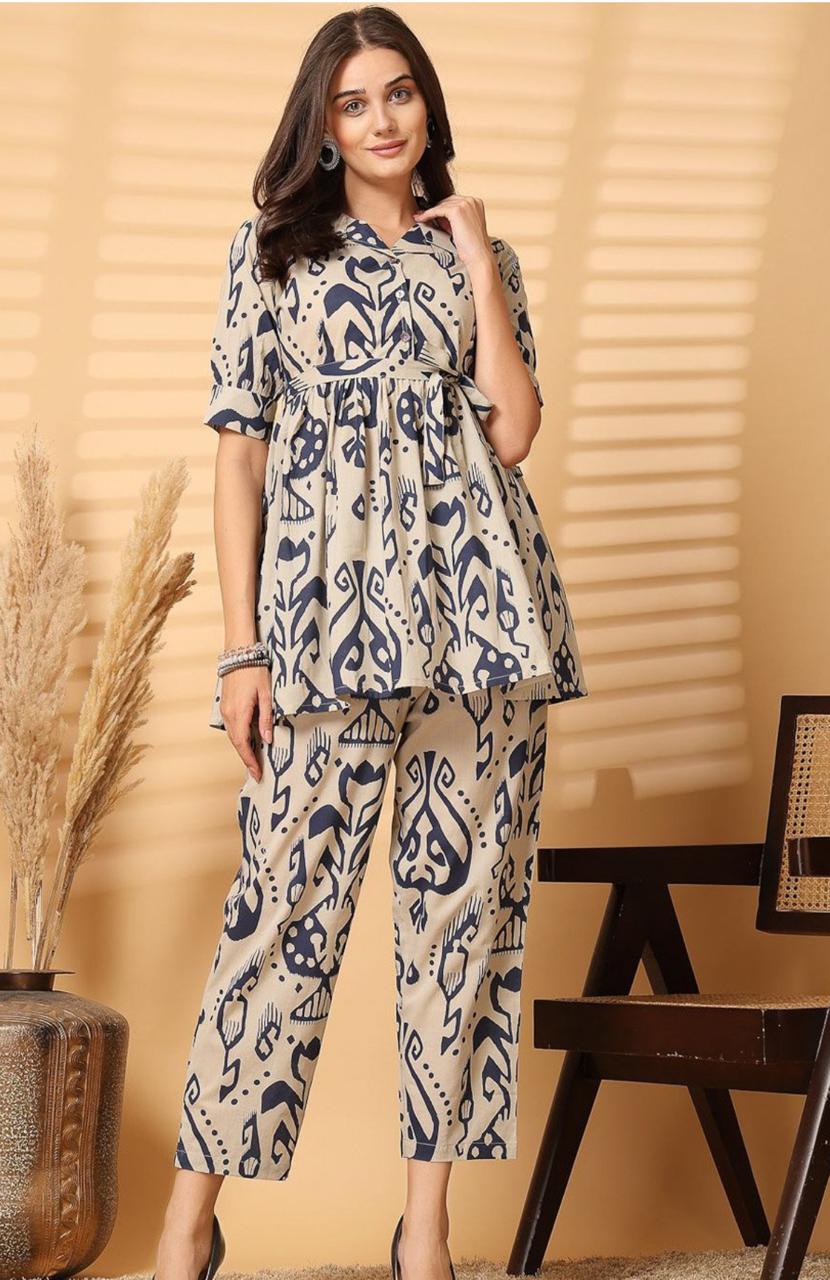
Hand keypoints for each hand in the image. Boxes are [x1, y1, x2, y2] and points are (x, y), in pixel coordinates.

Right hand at [219, 665, 272, 780]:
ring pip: (233, 736)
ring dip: (242, 749)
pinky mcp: (225, 705)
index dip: (249, 760)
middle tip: (257, 772)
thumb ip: (266, 718)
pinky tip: (248, 741)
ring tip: (254, 760)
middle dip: (246, 758)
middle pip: (237, 743)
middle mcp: (228, 714)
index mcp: (239, 713)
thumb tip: (266, 739)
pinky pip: (232, 727)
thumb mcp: (266, 694)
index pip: (243, 744)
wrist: (239, 653)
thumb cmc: (254, 671)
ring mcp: (225, 710)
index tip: (257, 773)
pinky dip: (239, 738)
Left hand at [413, 195, 493, 271]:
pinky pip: (437, 210)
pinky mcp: (456, 211)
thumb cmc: (472, 247)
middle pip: (448, 200)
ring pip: (441, 205)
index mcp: (476, 202)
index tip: (430, 213)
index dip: (442, 208)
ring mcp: (465, 204)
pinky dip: (427, 214)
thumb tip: (436, 215)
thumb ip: (452, 219)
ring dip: (430, 211)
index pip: (455, 201)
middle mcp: (472, 200)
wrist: (479, 256)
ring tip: (419, 217)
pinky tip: (420, 218)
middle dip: (435, 208)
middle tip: (422, 215)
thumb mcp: (462, 228)